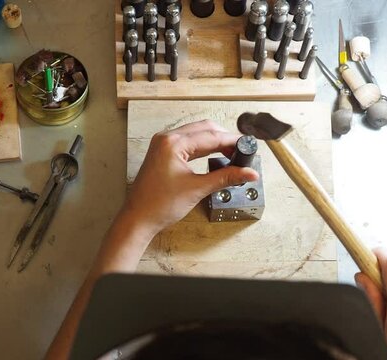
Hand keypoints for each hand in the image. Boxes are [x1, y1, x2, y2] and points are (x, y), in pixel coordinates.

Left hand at [121, 120, 258, 238]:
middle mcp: (166, 139)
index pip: (211, 136)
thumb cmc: (158, 205)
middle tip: (242, 151)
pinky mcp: (162, 153)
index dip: (232, 141)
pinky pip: (187, 143)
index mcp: (173, 143)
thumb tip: (248, 173)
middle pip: (204, 129)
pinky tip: (214, 156)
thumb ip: (226, 177)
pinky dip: (203, 147)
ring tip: (231, 154)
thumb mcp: (197, 189)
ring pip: (196, 134)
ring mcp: (162, 145)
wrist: (138, 219)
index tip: (248, 146)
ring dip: (214, 141)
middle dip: (225, 138)